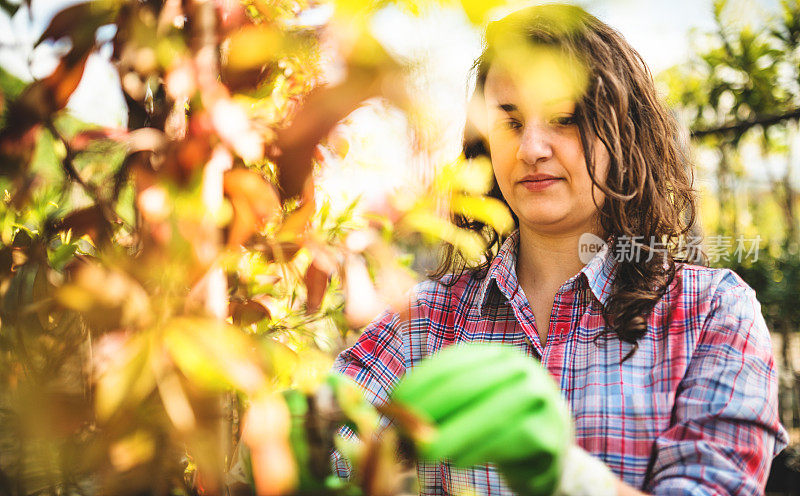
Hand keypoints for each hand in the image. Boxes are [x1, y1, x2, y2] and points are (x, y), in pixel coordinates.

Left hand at [390, 343, 571, 495]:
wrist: (551, 453)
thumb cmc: (499, 423)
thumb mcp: (475, 400)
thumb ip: (443, 398)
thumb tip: (397, 410)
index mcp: (499, 355)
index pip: (451, 364)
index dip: (417, 383)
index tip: (392, 403)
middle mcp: (523, 368)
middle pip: (463, 388)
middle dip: (426, 411)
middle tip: (401, 434)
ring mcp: (540, 399)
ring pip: (482, 416)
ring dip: (445, 437)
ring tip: (422, 453)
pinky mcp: (548, 435)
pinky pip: (501, 443)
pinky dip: (472, 453)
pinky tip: (456, 462)